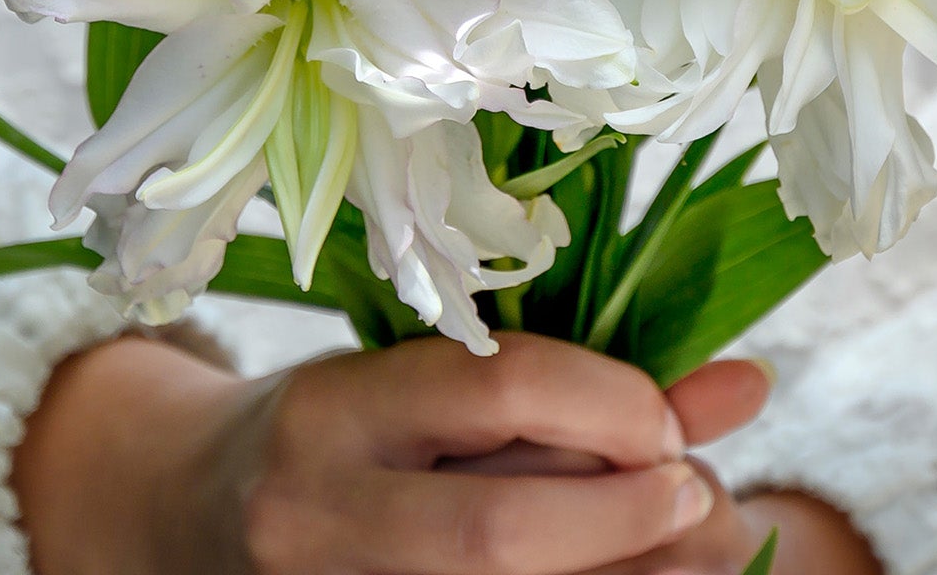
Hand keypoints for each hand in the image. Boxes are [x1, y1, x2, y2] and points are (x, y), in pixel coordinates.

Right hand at [11, 329, 771, 574]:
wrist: (189, 514)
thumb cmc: (333, 429)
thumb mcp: (427, 381)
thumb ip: (576, 386)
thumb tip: (748, 387)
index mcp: (331, 406)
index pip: (491, 387)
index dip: (607, 402)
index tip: (665, 417)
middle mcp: (317, 510)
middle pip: (499, 533)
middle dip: (626, 517)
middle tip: (697, 492)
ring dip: (624, 573)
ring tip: (681, 543)